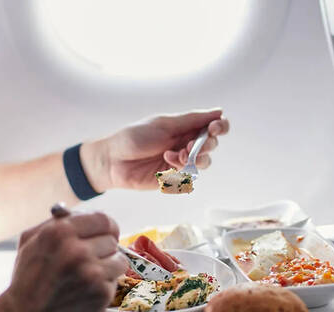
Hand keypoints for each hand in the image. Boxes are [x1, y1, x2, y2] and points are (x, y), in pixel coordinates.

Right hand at [0, 212, 126, 311]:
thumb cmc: (26, 283)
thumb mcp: (30, 242)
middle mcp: (77, 249)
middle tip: (88, 262)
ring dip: (107, 268)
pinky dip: (104, 286)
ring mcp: (90, 272)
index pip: (103, 219)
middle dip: (103, 250)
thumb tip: (79, 213)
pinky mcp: (100, 292)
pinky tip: (86, 292)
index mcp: (60, 231)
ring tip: (87, 278)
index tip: (104, 235)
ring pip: (119, 260)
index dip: (105, 228)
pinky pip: (115, 281)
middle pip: (112, 239)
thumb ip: (55, 223)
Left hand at [81, 109, 228, 190]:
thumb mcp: (164, 124)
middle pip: (212, 145)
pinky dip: (181, 170)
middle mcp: (185, 144)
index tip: (215, 128)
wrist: (113, 160)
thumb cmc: (134, 137)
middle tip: (189, 145)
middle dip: (206, 145)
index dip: (220, 127)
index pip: (213, 126)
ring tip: (176, 155)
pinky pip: (189, 177)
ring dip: (194, 158)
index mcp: (184, 127)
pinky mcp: (173, 178)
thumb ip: (192, 120)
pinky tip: (166, 163)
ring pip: (204, 163)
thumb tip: (219, 111)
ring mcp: (180, 162)